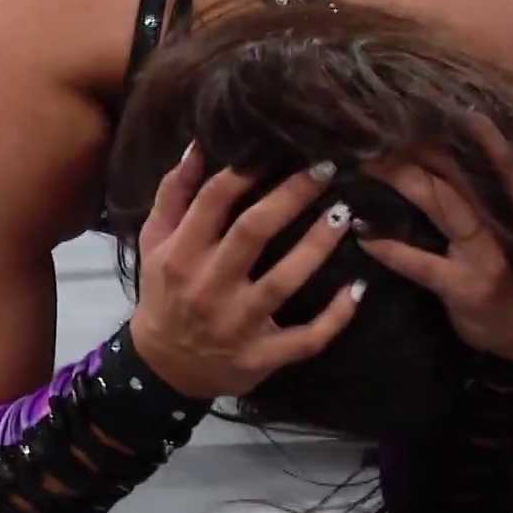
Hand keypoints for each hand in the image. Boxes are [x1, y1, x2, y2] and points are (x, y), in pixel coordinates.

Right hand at [129, 146, 364, 399]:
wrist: (164, 367)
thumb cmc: (164, 292)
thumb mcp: (155, 242)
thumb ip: (174, 194)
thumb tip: (199, 146)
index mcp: (181, 255)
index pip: (213, 202)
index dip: (246, 170)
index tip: (278, 148)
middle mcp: (208, 288)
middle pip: (253, 232)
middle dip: (292, 196)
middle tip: (326, 168)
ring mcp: (237, 325)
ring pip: (284, 282)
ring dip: (318, 246)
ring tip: (343, 215)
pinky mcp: (262, 357)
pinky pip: (307, 338)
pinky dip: (336, 315)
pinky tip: (358, 288)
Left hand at [356, 117, 512, 363]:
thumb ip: (501, 194)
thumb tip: (463, 145)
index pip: (502, 153)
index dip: (471, 127)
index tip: (437, 99)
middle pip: (461, 170)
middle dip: (420, 143)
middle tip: (378, 121)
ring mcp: (491, 255)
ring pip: (441, 204)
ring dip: (401, 178)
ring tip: (364, 161)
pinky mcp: (467, 287)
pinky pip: (421, 263)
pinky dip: (389, 248)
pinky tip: (361, 234)